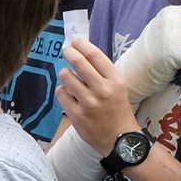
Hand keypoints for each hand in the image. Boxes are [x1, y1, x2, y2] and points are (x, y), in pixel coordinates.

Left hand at [56, 39, 139, 155]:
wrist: (119, 139)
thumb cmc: (117, 109)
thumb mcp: (117, 87)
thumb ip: (102, 72)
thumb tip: (82, 51)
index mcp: (115, 80)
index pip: (95, 55)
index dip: (82, 44)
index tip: (76, 41)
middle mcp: (102, 90)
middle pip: (78, 62)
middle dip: (69, 52)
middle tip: (67, 51)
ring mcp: (88, 103)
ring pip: (66, 76)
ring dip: (66, 74)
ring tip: (70, 77)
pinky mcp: (77, 115)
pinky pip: (61, 93)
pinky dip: (63, 91)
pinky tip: (69, 94)